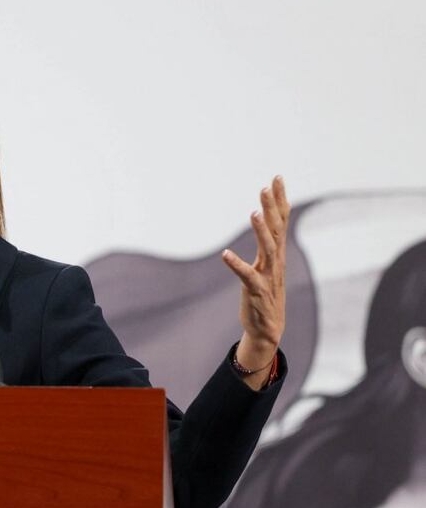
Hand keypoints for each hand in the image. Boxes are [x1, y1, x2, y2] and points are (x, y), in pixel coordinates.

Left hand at [221, 176, 289, 383]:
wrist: (267, 329)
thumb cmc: (264, 295)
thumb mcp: (266, 266)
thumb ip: (266, 245)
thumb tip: (264, 221)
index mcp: (276, 254)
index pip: (281, 221)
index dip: (280, 200)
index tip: (278, 177)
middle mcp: (275, 262)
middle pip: (277, 230)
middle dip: (273, 207)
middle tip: (268, 185)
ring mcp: (268, 276)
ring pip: (268, 250)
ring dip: (261, 231)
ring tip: (254, 212)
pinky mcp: (256, 291)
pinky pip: (246, 276)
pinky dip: (236, 265)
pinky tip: (225, 254)